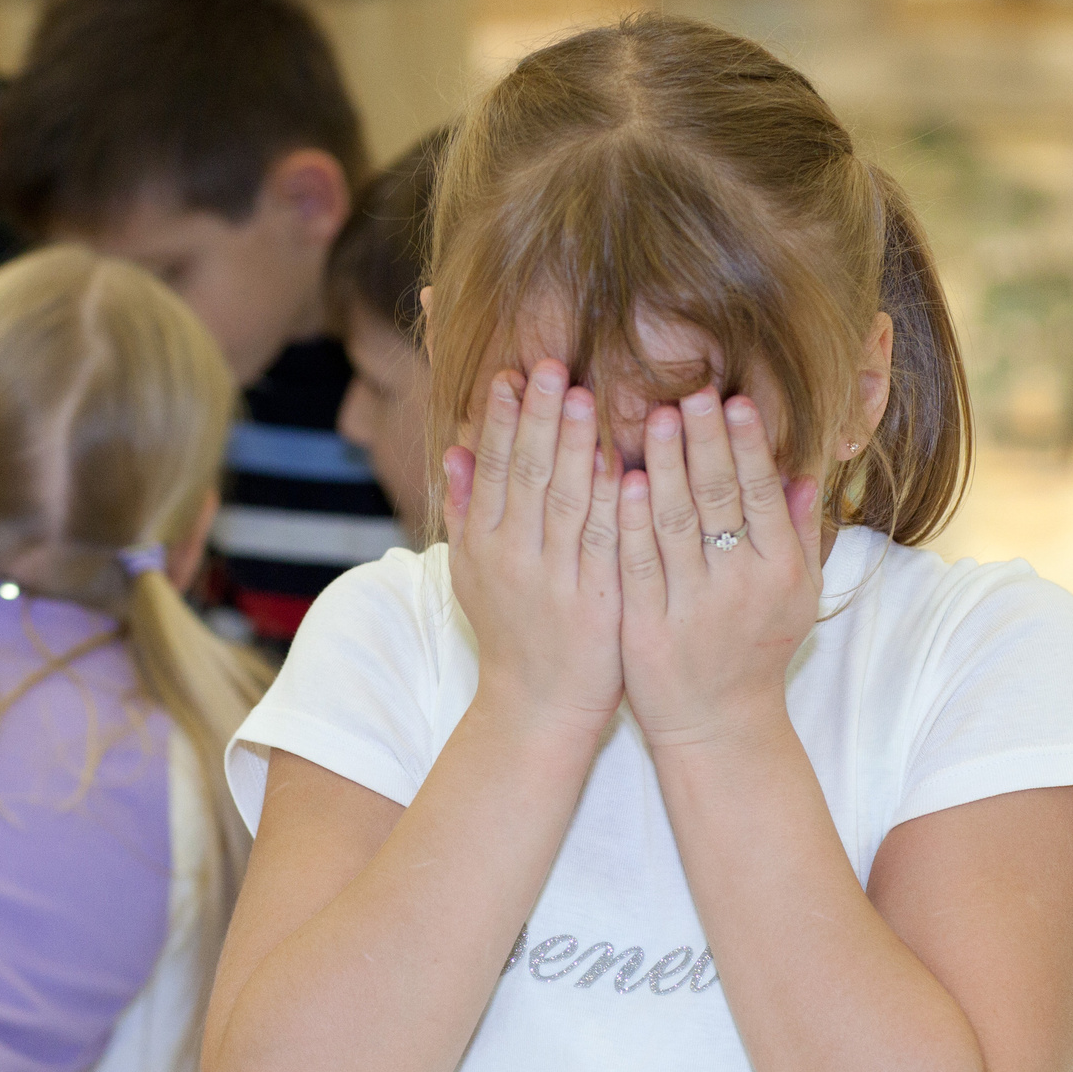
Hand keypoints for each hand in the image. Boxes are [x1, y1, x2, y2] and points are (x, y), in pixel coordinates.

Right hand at [442, 362, 622, 738]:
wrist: (537, 706)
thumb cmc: (512, 631)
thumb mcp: (472, 572)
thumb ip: (466, 509)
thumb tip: (452, 449)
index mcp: (483, 543)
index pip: (490, 467)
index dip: (499, 418)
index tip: (510, 373)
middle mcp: (512, 556)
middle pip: (523, 474)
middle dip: (536, 416)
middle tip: (549, 365)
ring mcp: (553, 579)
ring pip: (561, 501)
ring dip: (572, 446)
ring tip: (583, 396)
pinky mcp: (595, 601)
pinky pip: (602, 543)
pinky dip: (608, 503)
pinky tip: (620, 465)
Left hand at [616, 390, 823, 747]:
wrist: (718, 727)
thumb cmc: (756, 651)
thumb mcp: (795, 596)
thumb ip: (797, 533)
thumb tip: (805, 471)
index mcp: (779, 572)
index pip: (762, 495)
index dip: (748, 446)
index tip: (735, 400)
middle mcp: (740, 586)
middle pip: (721, 500)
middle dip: (707, 442)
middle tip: (693, 392)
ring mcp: (692, 607)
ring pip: (675, 524)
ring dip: (666, 466)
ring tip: (657, 417)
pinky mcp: (647, 628)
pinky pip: (637, 565)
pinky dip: (631, 521)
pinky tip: (624, 480)